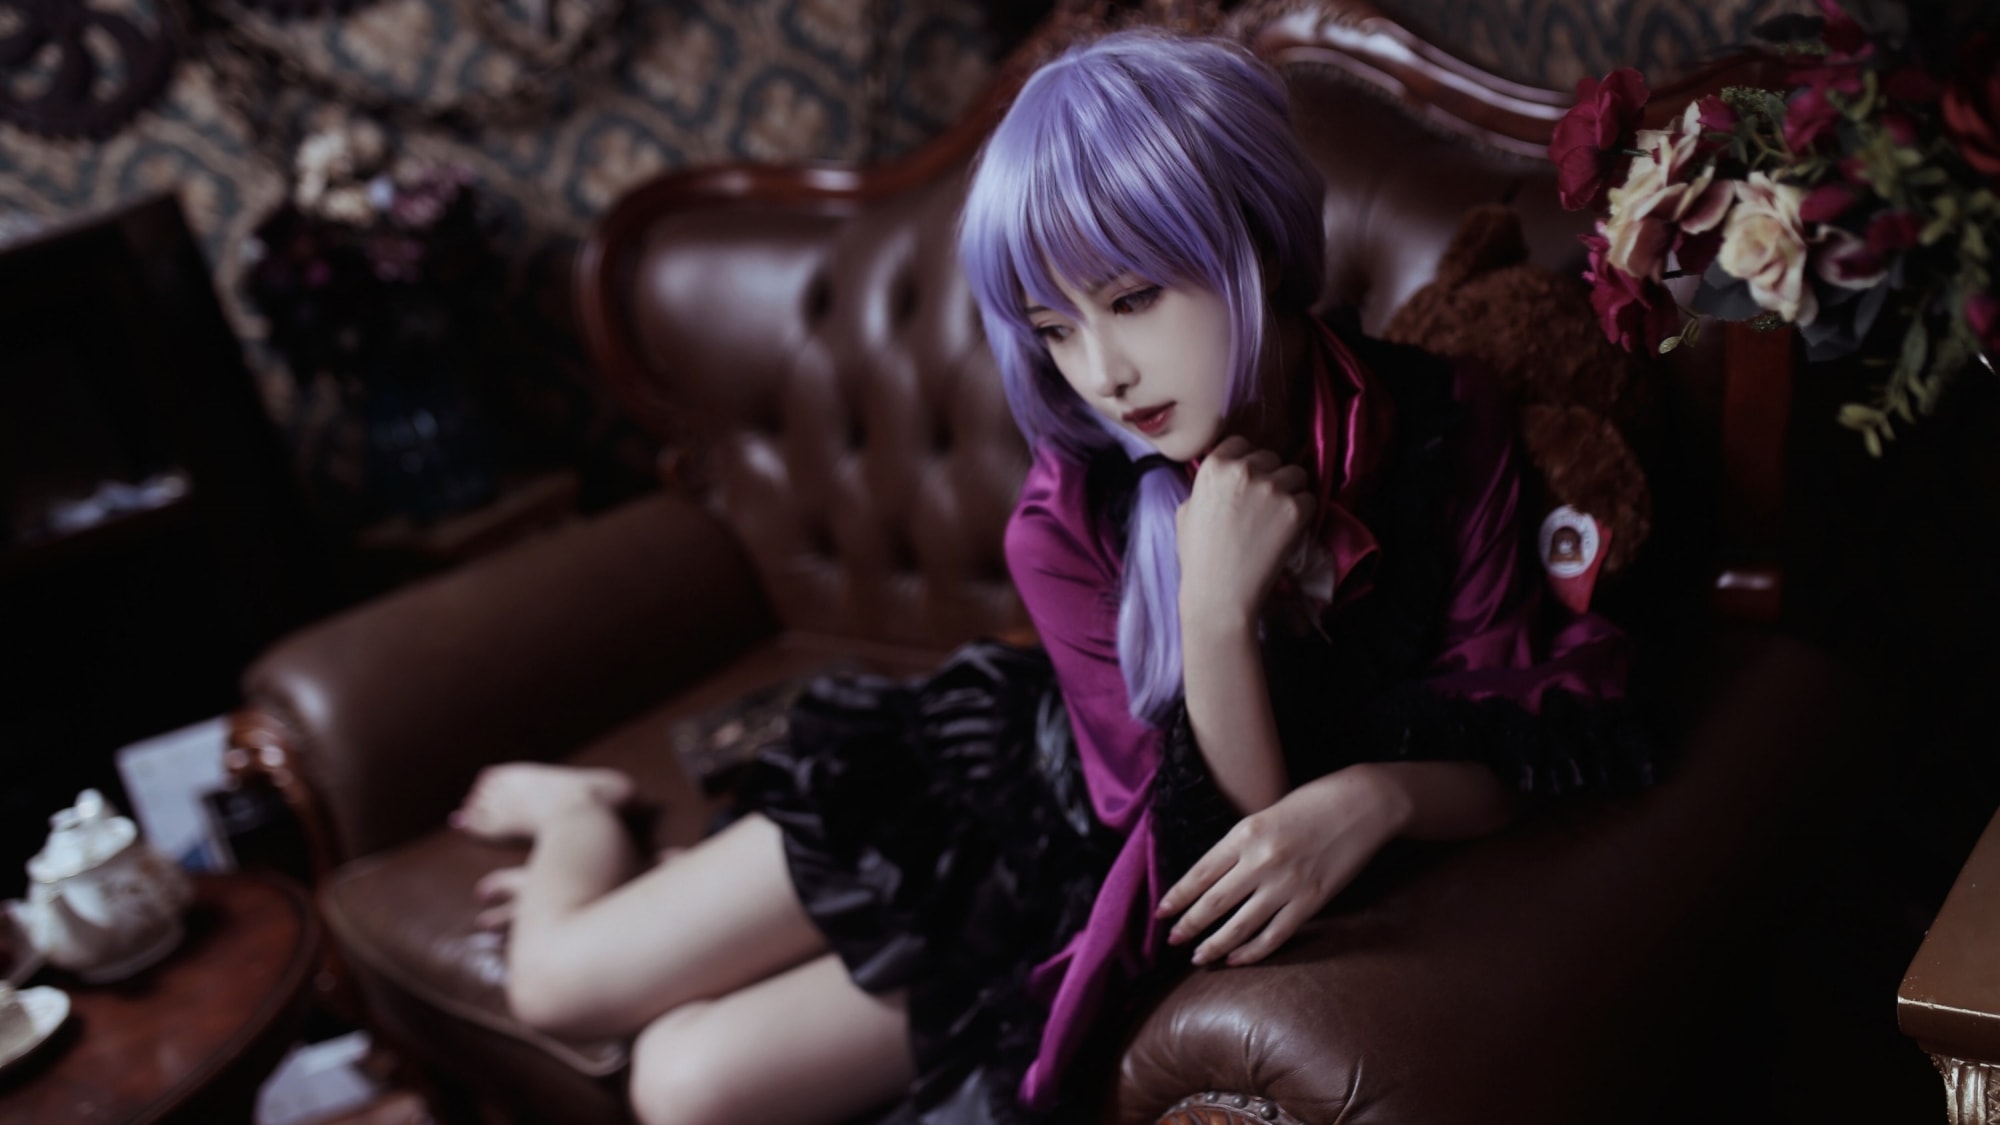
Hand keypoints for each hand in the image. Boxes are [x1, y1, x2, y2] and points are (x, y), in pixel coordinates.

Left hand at [1156, 765, 1407, 966]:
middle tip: (1171, 941)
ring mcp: (1286, 884)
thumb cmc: (1312, 803)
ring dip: (1214, 945)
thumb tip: (1212, 878)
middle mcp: (1261, 860)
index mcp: (1245, 833)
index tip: (1161, 913)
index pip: (1199, 873)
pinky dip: (1251, 952)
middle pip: (1213, 903)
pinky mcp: (1311, 902)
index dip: (1177, 897)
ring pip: (1239, 926)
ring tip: (1197, 957)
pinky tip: (1235, 959)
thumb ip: (1240, 845)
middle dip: (1188, 925)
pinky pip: (1274, 935)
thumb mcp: (1266, 814)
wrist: (1363, 804)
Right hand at [1175, 436, 1312, 627]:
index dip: (1247, 462)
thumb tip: (1222, 479)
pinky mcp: (1295, 510)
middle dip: (1271, 476)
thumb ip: (1207, 487)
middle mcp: (1244, 470)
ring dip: (1291, 491)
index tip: (1249, 480)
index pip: (1241, 443)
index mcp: (1214, 466)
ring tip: (1279, 517)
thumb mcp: (1187, 511)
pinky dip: (1304, 514)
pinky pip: (1310, 500)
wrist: (1219, 594)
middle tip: (1265, 504)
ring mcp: (1272, 488)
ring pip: (1297, 474)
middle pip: (1272, 457)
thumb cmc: (1198, 558)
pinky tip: (1288, 532)